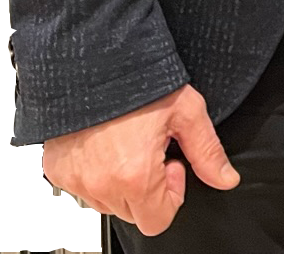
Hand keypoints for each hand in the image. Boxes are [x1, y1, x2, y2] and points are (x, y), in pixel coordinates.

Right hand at [41, 84, 238, 235]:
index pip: (157, 221)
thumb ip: (207, 152)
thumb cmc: (138, 82)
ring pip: (108, 203)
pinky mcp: (57, 171)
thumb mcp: (186, 112)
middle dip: (149, 188)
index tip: (172, 165)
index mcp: (135, 176)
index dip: (172, 195)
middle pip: (134, 214)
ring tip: (130, 143)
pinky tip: (107, 144)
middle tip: (152, 149)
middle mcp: (100, 185)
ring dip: (123, 183)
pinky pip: (83, 187)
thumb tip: (225, 177)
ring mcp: (75, 180)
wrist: (94, 61)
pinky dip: (97, 174)